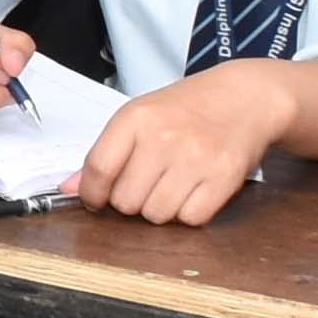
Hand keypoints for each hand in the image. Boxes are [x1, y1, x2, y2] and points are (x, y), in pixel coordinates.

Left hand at [77, 61, 297, 226]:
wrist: (245, 98)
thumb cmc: (186, 109)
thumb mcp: (141, 117)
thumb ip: (106, 153)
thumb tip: (71, 189)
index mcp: (136, 118)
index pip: (98, 169)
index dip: (92, 194)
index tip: (96, 200)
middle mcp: (164, 137)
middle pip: (126, 201)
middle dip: (131, 201)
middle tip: (147, 184)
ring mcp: (196, 158)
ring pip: (156, 215)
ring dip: (160, 209)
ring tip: (172, 184)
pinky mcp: (224, 177)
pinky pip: (191, 218)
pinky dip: (189, 212)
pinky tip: (194, 189)